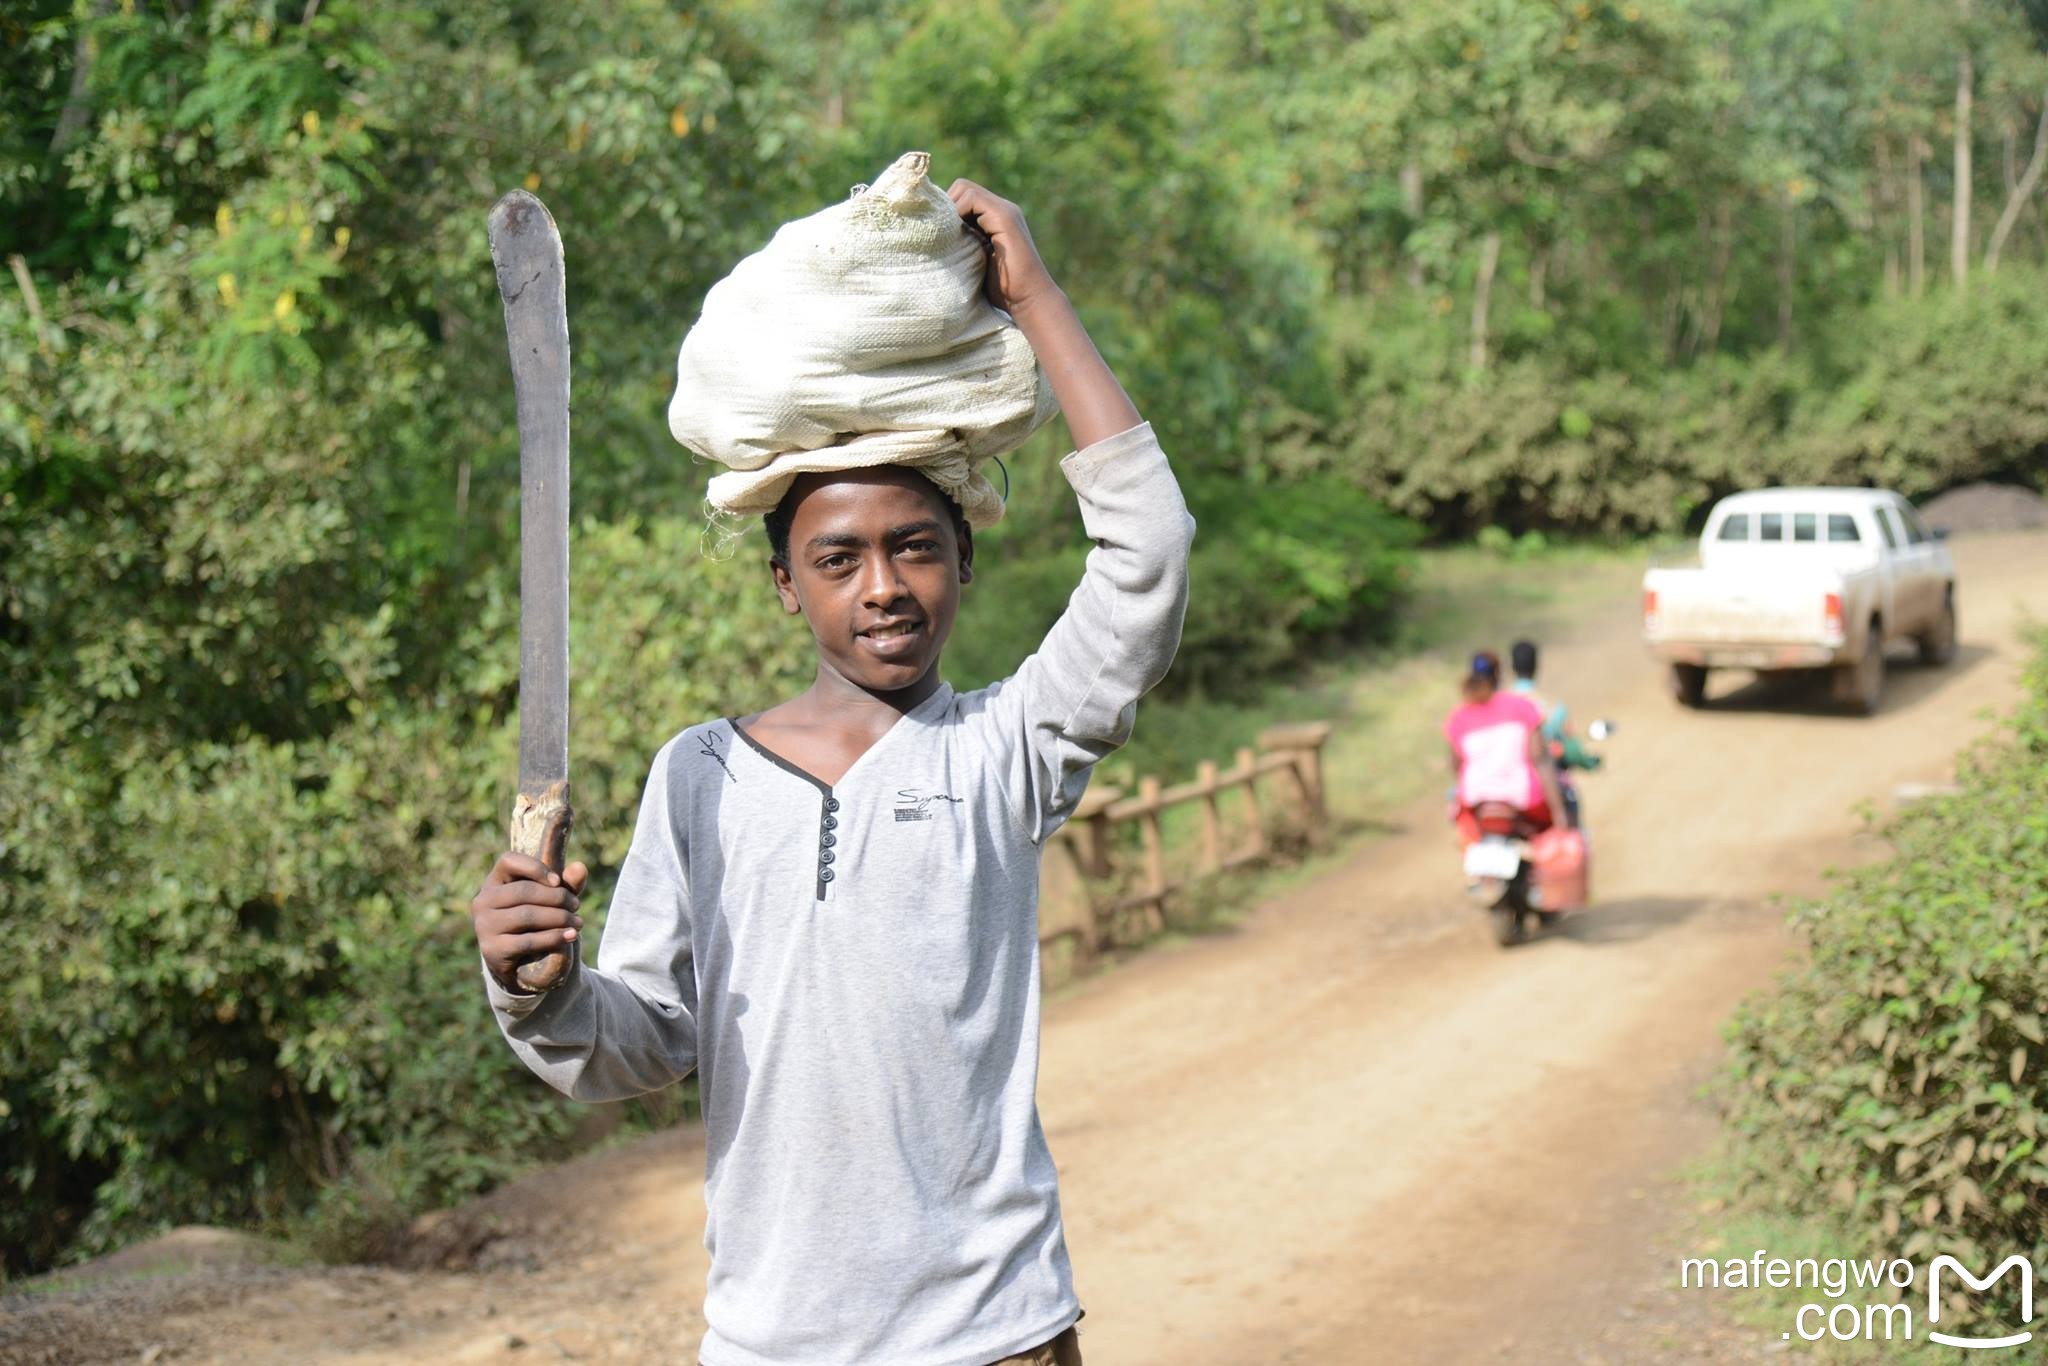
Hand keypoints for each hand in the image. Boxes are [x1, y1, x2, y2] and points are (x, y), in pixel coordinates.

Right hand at [470, 852, 587, 991]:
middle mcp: (483, 901)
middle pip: (523, 891)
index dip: (535, 868)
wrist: (518, 963)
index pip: (508, 861)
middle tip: (576, 905)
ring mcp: (484, 926)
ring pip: (526, 916)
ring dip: (559, 918)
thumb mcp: (550, 901)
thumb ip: (565, 884)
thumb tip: (580, 867)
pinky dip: (553, 937)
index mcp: (494, 882)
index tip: (557, 881)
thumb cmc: (535, 923)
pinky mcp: (492, 950)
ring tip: (578, 922)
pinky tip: (570, 936)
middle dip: (557, 897)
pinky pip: (527, 941)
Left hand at [947, 179, 1057, 317]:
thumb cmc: (1002, 290)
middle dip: (947, 208)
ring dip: (952, 211)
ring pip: (965, 189)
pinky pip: (973, 199)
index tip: (941, 235)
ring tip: (952, 239)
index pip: (962, 195)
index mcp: (995, 218)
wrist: (1029, 301)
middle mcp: (1002, 209)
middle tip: (944, 236)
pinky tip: (960, 238)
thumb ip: (964, 242)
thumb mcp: (976, 260)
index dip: (947, 210)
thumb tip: (935, 234)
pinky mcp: (1005, 218)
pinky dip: (959, 213)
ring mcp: (1006, 211)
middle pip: (962, 187)